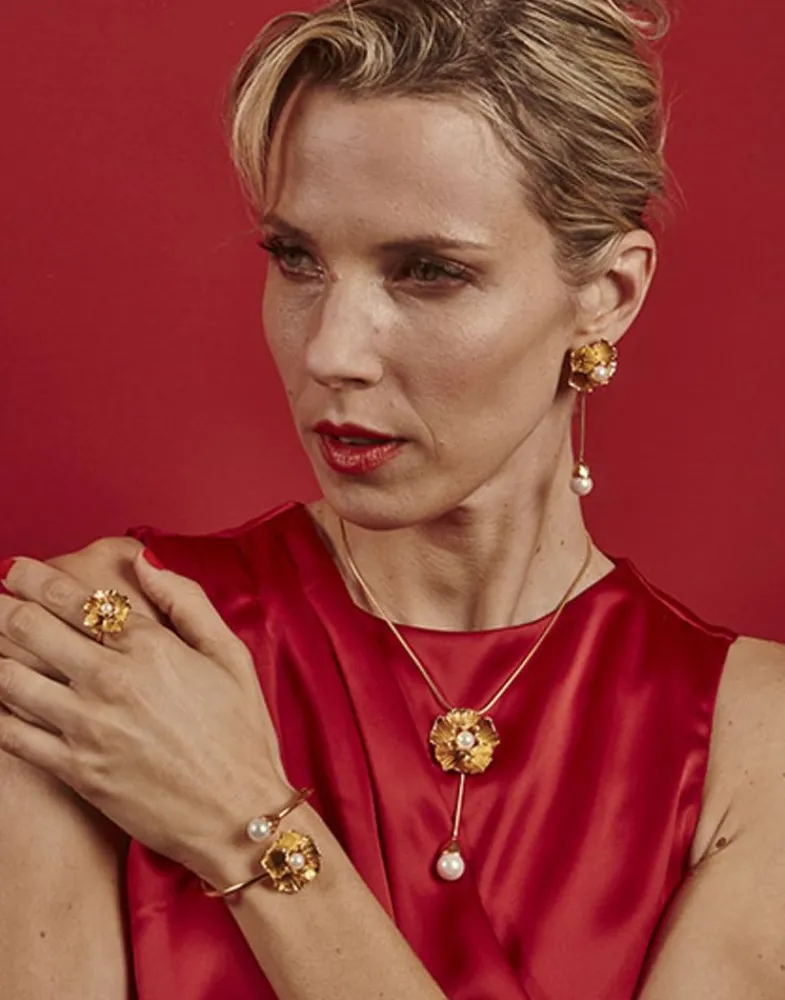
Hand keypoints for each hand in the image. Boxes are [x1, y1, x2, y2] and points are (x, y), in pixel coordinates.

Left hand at [0, 550, 288, 873]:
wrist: (238, 814)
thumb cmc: (241, 732)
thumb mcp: (231, 654)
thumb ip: (187, 600)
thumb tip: (143, 560)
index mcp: (151, 646)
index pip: (74, 598)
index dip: (35, 577)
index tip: (15, 568)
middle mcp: (112, 680)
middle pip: (32, 629)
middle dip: (1, 606)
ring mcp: (88, 726)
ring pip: (11, 678)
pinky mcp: (75, 770)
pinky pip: (13, 733)